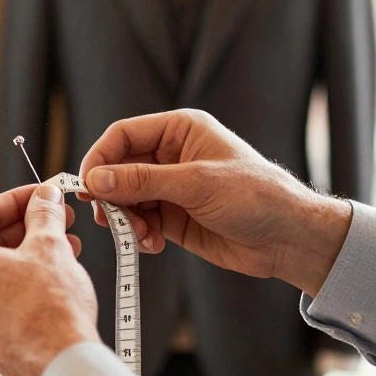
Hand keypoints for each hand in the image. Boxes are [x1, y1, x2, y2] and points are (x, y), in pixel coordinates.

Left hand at [0, 183, 99, 375]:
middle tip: (56, 216)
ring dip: (28, 251)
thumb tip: (45, 198)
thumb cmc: (50, 311)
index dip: (16, 198)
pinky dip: (21, 278)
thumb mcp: (49, 245)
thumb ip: (43, 213)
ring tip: (65, 245)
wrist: (60, 366)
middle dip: (25, 225)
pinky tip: (53, 273)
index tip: (40, 194)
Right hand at [79, 110, 351, 296]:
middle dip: (111, 194)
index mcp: (179, 130)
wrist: (289, 238)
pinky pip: (139, 222)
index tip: (87, 185)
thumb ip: (142, 181)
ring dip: (124, 219)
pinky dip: (139, 234)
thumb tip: (94, 179)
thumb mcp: (195, 184)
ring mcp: (171, 188)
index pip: (123, 135)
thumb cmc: (255, 196)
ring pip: (125, 198)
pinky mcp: (173, 217)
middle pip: (118, 169)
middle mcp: (171, 156)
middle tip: (108, 218)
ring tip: (140, 236)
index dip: (100, 158)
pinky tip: (154, 244)